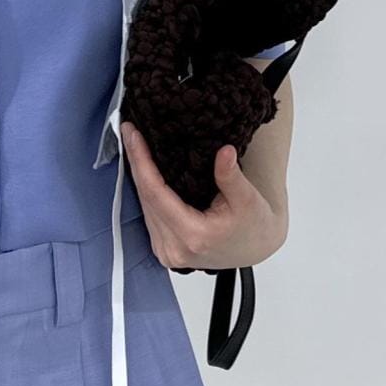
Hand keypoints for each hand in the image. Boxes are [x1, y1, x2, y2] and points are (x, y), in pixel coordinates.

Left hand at [120, 121, 287, 272]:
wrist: (255, 250)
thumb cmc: (254, 226)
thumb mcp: (247, 199)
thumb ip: (231, 176)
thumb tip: (224, 151)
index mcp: (193, 236)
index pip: (156, 193)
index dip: (141, 162)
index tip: (134, 136)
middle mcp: (174, 249)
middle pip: (145, 199)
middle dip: (136, 164)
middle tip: (130, 132)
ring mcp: (167, 253)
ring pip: (144, 208)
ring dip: (138, 176)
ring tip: (134, 146)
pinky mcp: (164, 250)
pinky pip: (149, 216)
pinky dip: (146, 192)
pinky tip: (143, 170)